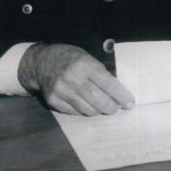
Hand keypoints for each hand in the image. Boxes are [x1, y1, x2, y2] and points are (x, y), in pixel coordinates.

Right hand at [18, 43, 134, 115]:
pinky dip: (84, 111)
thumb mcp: (88, 58)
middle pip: (99, 101)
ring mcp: (61, 91)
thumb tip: (118, 92)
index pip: (108, 84)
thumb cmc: (70, 58)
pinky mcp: (53, 101)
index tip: (130, 103)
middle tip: (116, 108)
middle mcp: (72, 78)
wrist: (41, 62)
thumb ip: (101, 73)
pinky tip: (87, 106)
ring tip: (103, 107)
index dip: (121, 95)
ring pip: (88, 110)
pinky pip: (75, 113)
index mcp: (84, 64)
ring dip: (99, 111)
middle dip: (112, 107)